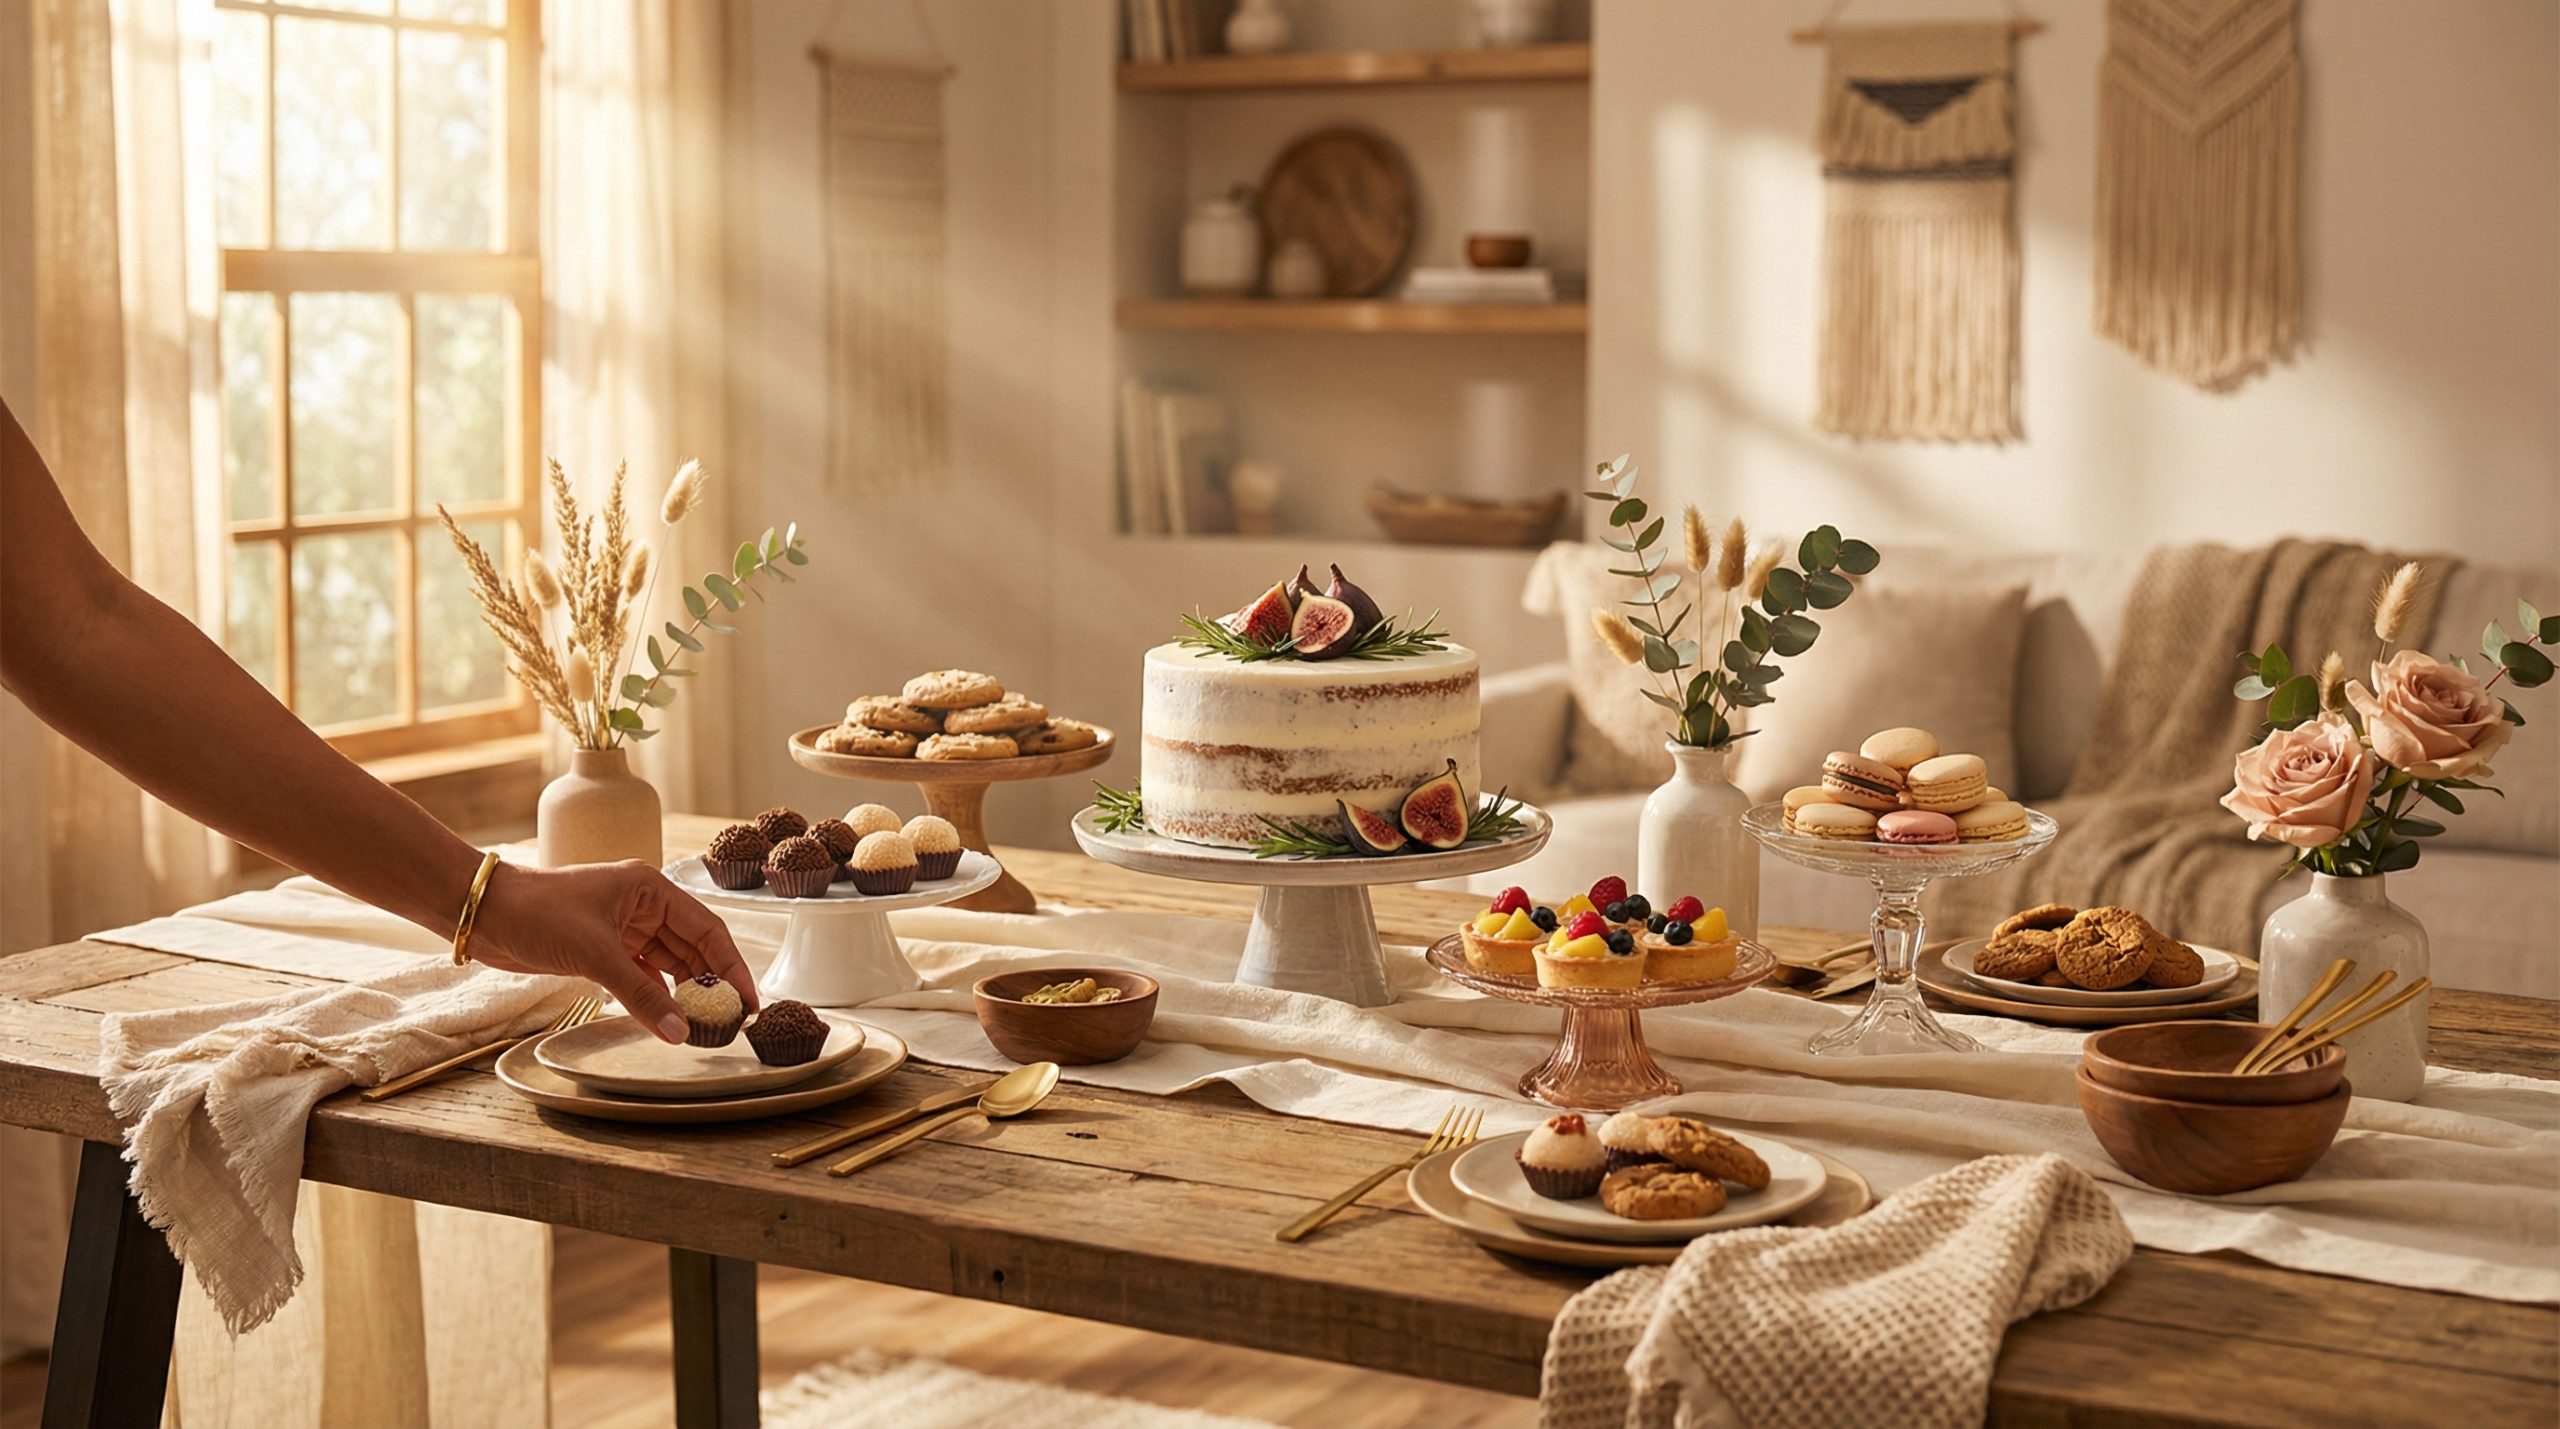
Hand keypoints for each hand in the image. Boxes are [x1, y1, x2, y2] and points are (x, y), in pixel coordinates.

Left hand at [468, 860, 757, 1042]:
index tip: (748, 1000)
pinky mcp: (602, 950)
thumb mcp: (595, 953)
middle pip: (693, 948)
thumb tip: (680, 1032)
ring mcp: (623, 928)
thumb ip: (641, 994)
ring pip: (669, 964)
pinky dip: (655, 996)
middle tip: (729, 1021)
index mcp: (651, 889)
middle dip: (712, 983)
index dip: (732, 966)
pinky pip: (642, 975)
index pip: (707, 929)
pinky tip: (667, 1017)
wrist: (483, 914)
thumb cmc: (537, 911)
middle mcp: (643, 906)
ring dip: (684, 993)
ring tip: (704, 1025)